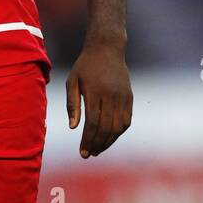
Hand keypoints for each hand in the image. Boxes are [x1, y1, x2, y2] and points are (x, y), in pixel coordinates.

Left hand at [66, 39, 132, 158]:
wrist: (107, 48)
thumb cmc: (85, 65)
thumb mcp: (72, 81)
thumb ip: (72, 105)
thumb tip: (73, 127)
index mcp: (96, 92)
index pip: (93, 123)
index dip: (88, 140)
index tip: (82, 152)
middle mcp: (112, 95)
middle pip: (107, 128)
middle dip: (97, 144)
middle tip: (89, 154)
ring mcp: (123, 97)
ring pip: (118, 127)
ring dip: (108, 141)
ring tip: (97, 149)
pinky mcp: (130, 97)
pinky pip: (126, 121)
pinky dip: (118, 132)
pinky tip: (109, 138)